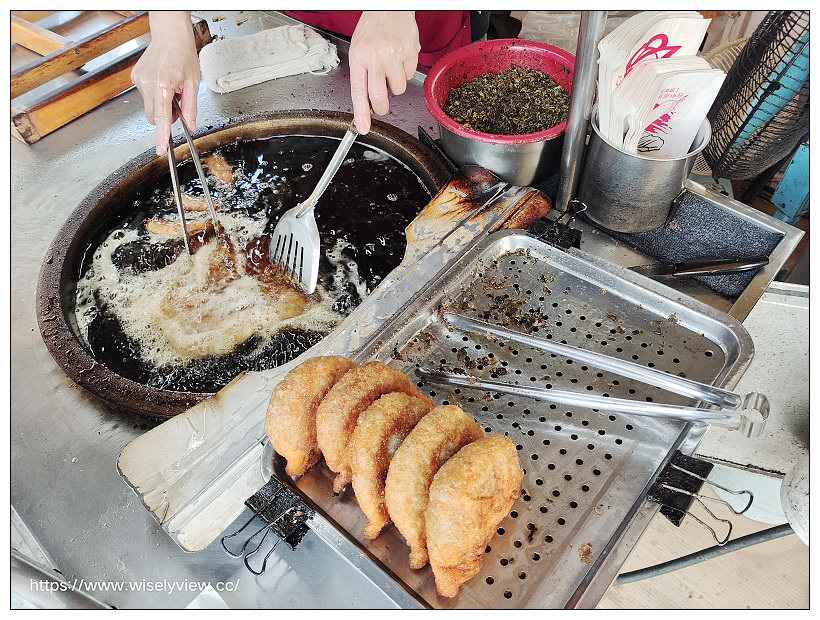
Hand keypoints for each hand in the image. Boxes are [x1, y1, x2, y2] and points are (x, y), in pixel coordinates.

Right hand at [131, 11, 199, 154]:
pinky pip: (146, 97)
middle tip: (179, 104)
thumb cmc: (183, 54)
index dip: (162, 136)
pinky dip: (156, 96)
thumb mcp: (193, 83)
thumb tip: (191, 126)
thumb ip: (191, 108)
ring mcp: (139, 80)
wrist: (170, 35)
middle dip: (167, 117)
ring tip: (172, 89)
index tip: (161, 149)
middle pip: (155, 117)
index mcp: (162, 85)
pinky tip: (164, 83)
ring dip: (162, 105)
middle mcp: (147, 84)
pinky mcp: (136, 78)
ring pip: (150, 108)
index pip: (162, 118)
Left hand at [348, 11, 419, 133]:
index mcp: (359, 56)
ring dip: (395, 84)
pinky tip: (400, 58)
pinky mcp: (410, 52)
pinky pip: (409, 75)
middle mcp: (376, 56)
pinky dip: (405, 71)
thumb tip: (367, 105)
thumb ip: (362, 77)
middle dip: (382, 107)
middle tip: (382, 104)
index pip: (359, 91)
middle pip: (380, 96)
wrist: (389, 7)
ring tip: (391, 67)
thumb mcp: (359, 51)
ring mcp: (394, 54)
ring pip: (398, 89)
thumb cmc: (373, 29)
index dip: (361, 113)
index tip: (363, 128)